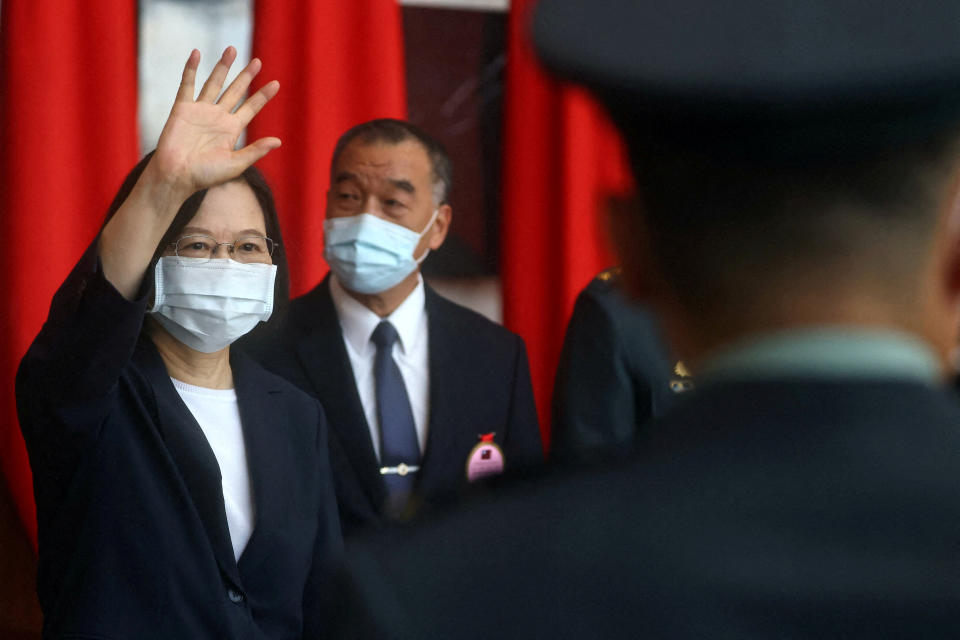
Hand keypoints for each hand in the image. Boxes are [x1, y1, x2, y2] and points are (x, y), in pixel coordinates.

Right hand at [150, 47, 280, 193]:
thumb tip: (278, 141)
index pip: (251, 108)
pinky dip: (191, 69)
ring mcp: (200, 111)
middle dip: (246, 76)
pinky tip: (196, 53)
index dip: (263, 96)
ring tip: (232, 49)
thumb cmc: (205, 175)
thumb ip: (255, 151)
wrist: (177, 176)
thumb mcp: (236, 165)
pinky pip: (187, 84)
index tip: (276, 84)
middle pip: (235, 91)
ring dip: (223, 66)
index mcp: (231, 130)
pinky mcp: (182, 108)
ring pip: (214, 83)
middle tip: (258, 61)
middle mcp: (217, 117)